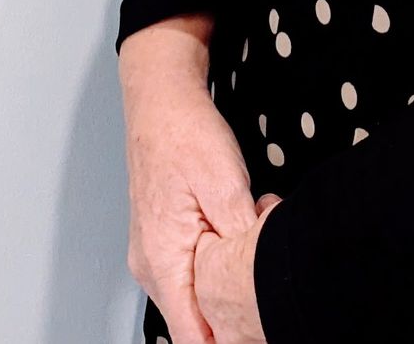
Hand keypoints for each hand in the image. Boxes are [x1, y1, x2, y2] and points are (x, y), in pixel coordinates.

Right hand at [120, 17, 263, 343]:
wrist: (160, 95)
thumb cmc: (184, 132)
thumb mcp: (226, 186)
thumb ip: (240, 245)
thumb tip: (258, 288)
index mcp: (162, 260)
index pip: (193, 339)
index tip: (258, 331)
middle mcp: (150, 266)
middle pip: (197, 323)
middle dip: (237, 306)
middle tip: (263, 266)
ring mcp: (152, 254)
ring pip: (197, 295)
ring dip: (229, 278)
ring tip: (251, 232)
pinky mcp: (161, 241)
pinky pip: (192, 271)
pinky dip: (219, 260)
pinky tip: (237, 226)